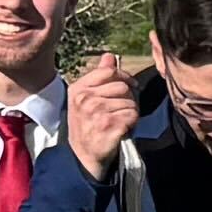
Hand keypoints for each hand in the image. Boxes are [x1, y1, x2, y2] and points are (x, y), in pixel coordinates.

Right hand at [58, 55, 145, 173]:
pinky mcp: (109, 126)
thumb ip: (99, 76)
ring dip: (130, 112)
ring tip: (118, 121)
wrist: (83, 155)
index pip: (109, 71)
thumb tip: (110, 56)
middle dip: (128, 98)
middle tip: (120, 110)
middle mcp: (85, 99)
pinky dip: (132, 123)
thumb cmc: (87, 125)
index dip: (124, 77)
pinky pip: (133, 115)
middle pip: (123, 87)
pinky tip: (122, 129)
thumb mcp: (85, 99)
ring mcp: (97, 112)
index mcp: (78, 89)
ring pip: (130, 102)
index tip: (130, 85)